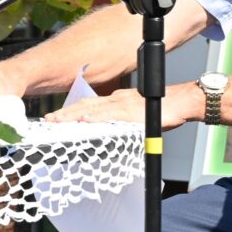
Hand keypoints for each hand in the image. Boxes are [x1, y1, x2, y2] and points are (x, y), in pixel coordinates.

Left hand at [45, 87, 190, 130]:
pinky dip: (95, 116)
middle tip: (48, 120)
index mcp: (119, 100)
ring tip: (57, 121)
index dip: (72, 110)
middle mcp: (118, 100)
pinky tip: (84, 119)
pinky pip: (109, 114)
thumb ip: (125, 120)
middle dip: (66, 113)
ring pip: (93, 108)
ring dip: (73, 114)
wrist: (183, 102)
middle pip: (86, 105)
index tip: (56, 117)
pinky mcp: (131, 112)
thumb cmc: (165, 110)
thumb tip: (113, 131)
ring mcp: (124, 105)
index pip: (90, 104)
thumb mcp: (139, 114)